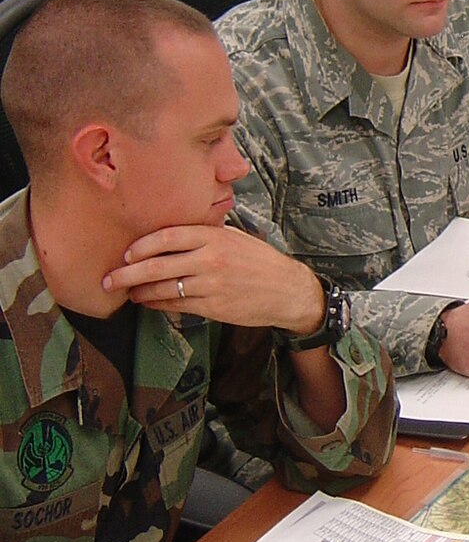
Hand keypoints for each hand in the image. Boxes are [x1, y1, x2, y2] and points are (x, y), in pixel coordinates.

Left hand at [103, 224, 323, 333]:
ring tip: (126, 293)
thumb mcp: (236, 238)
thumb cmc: (261, 261)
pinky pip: (176, 305)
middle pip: (157, 265)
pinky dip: (157, 304)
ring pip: (163, 288)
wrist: (288, 290)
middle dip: (127, 273)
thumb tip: (172, 233)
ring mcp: (211, 285)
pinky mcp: (212, 307)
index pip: (167, 237)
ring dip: (139, 292)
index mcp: (215, 237)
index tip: (126, 253)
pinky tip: (148, 303)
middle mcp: (211, 259)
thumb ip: (207, 234)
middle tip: (108, 279)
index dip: (141, 246)